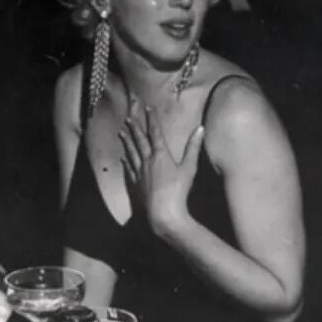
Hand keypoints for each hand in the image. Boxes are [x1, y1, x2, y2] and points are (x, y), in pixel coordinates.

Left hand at [119, 103, 204, 238]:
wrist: (163, 212)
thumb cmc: (179, 190)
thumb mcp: (189, 168)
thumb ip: (193, 148)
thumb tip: (200, 129)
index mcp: (161, 155)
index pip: (155, 133)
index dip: (152, 120)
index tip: (147, 109)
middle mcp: (148, 161)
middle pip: (140, 141)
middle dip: (134, 128)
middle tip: (128, 118)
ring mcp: (140, 173)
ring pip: (131, 152)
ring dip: (127, 141)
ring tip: (121, 132)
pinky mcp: (136, 184)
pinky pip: (129, 168)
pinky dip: (126, 161)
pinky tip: (123, 157)